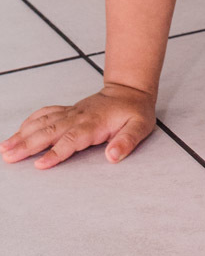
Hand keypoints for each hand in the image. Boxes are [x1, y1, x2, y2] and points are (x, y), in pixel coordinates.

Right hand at [0, 83, 155, 168]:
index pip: (71, 140)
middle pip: (49, 131)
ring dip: (22, 135)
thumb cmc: (135, 111)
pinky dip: (30, 122)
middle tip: (8, 157)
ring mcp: (70, 113)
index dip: (56, 153)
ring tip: (4, 148)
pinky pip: (45, 114)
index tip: (40, 164)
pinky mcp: (67, 111)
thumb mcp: (140, 127)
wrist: (130, 90)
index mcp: (93, 124)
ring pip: (42, 122)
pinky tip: (18, 131)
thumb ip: (127, 142)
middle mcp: (77, 117)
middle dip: (27, 145)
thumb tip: (113, 156)